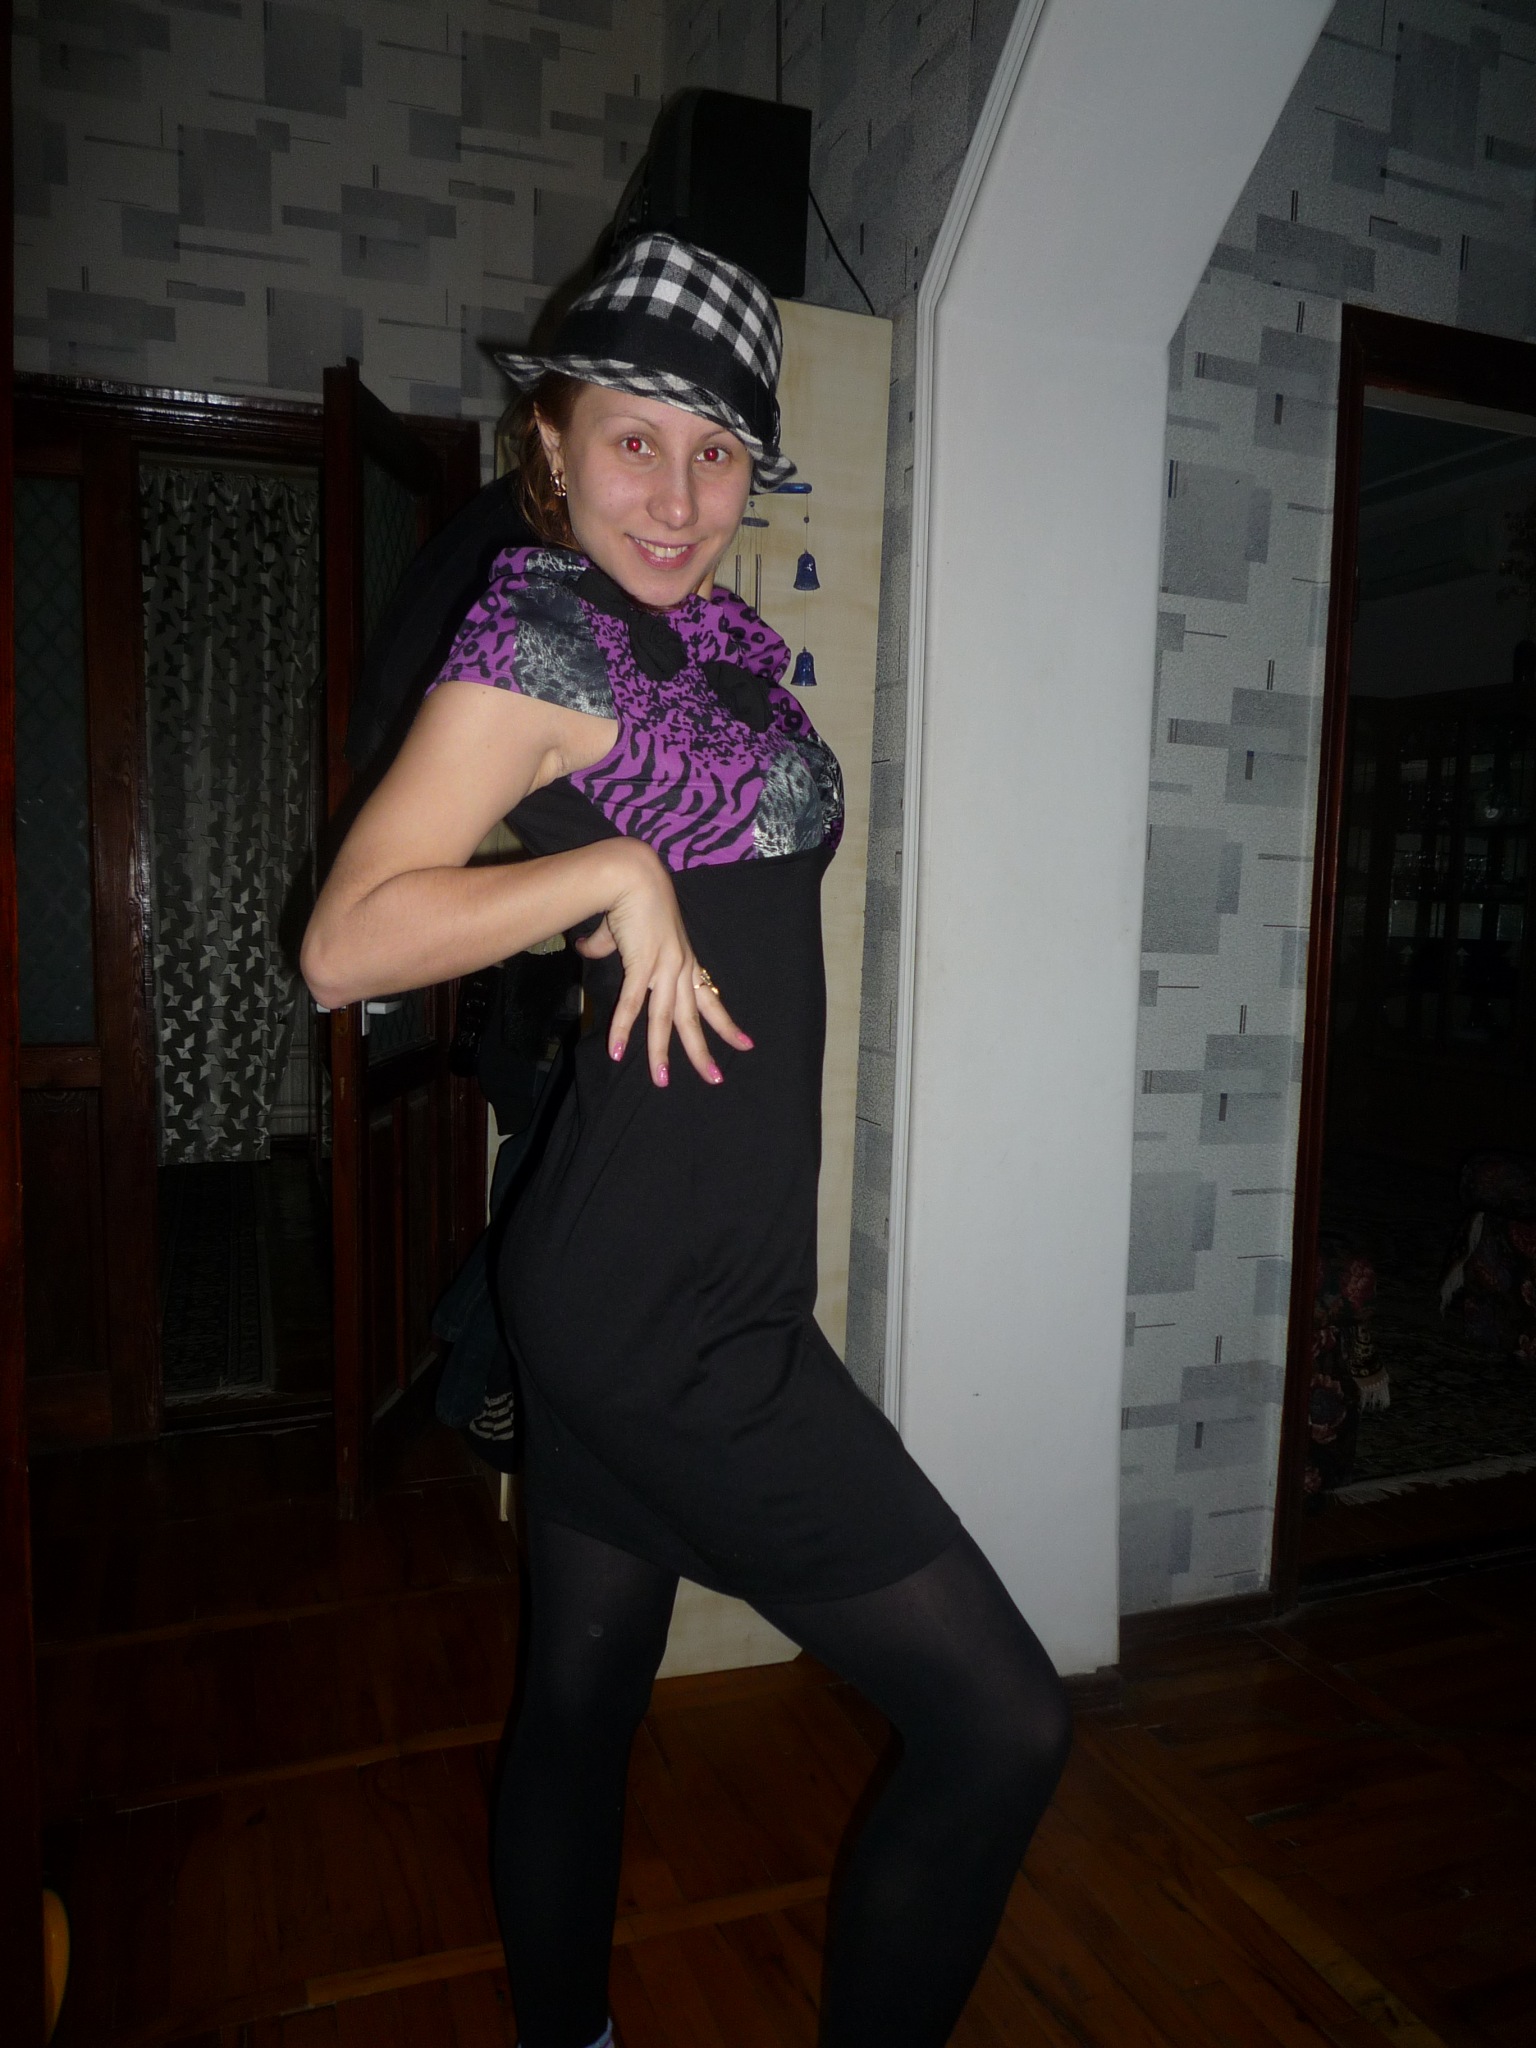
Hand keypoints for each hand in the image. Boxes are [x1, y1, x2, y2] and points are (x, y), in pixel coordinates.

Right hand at [581, 845, 752, 1086]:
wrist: (629, 872)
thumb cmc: (630, 894)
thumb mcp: (624, 930)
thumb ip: (606, 945)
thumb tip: (586, 948)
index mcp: (683, 960)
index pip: (709, 999)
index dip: (726, 1023)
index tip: (744, 1045)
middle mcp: (680, 967)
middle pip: (693, 1019)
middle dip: (704, 1052)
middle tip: (716, 1079)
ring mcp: (665, 966)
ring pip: (665, 1020)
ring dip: (661, 1053)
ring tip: (662, 1080)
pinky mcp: (642, 963)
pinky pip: (632, 1004)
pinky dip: (622, 1029)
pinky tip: (614, 1051)